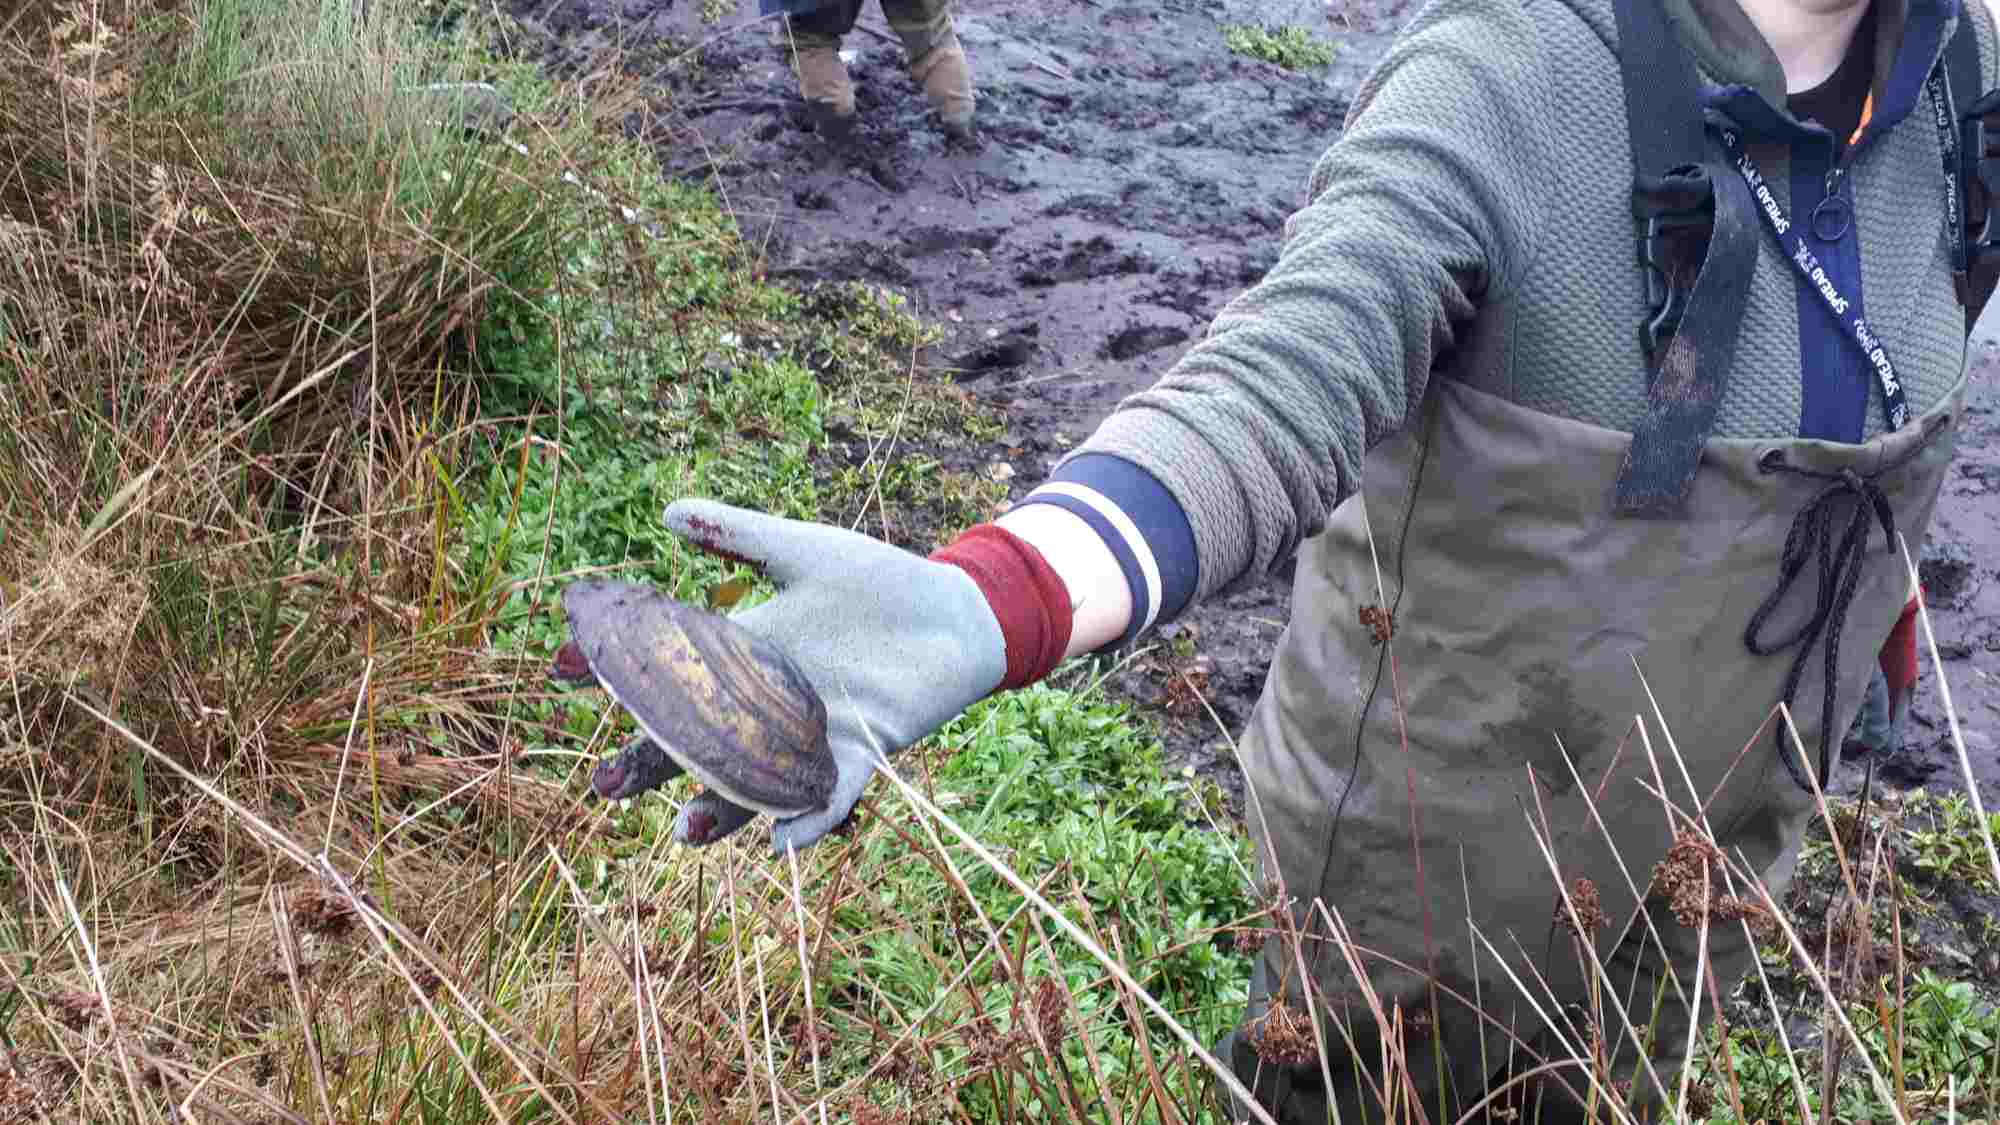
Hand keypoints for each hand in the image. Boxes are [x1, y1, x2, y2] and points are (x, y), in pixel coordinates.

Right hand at [643, 499, 1009, 852]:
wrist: (955, 611)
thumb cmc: (879, 582)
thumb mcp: (803, 552)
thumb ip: (740, 536)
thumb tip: (668, 511)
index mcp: (745, 655)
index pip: (669, 670)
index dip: (618, 674)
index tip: (565, 669)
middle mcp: (768, 705)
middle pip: (697, 743)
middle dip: (651, 766)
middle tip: (607, 785)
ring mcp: (811, 735)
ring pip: (755, 785)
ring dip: (721, 811)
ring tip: (688, 830)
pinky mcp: (863, 752)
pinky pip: (831, 797)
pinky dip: (807, 821)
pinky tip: (781, 842)